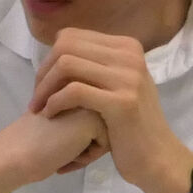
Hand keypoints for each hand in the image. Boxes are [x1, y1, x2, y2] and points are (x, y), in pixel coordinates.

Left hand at [29, 31, 192, 192]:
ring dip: (45, 88)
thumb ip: (98, 64)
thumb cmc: (131, 124)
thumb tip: (62, 48)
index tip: (43, 84)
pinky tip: (50, 115)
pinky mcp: (122, 102)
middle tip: (37, 98)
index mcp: (126, 46)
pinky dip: (54, 102)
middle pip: (65, 46)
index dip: (49, 59)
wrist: (156, 156)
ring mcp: (128, 77)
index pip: (71, 36)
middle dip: (43, 72)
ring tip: (39, 108)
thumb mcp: (119, 84)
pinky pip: (74, 91)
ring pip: (66, 65)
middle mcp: (129, 55)